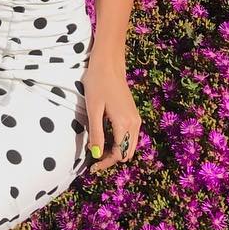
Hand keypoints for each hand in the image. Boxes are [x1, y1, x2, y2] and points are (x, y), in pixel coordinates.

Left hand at [83, 54, 141, 173]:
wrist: (109, 63)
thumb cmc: (98, 83)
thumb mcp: (94, 109)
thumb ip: (97, 133)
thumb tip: (96, 154)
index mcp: (125, 123)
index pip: (119, 154)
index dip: (105, 162)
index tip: (92, 166)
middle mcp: (135, 123)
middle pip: (127, 153)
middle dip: (112, 158)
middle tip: (94, 157)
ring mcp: (136, 118)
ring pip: (130, 145)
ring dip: (116, 151)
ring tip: (98, 148)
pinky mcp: (134, 114)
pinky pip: (130, 136)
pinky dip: (120, 142)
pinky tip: (106, 137)